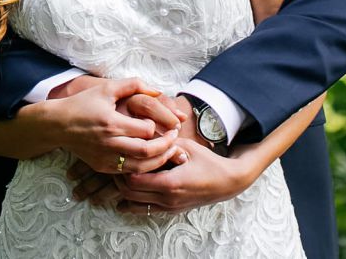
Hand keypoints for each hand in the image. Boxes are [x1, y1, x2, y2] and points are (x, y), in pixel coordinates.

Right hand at [40, 76, 180, 174]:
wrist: (57, 124)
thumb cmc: (83, 104)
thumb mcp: (106, 88)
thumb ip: (133, 85)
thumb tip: (158, 90)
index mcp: (111, 123)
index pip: (146, 130)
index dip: (158, 128)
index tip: (165, 124)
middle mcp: (109, 143)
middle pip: (147, 152)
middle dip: (166, 147)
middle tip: (175, 139)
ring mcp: (105, 158)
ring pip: (140, 167)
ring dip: (158, 161)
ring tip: (168, 151)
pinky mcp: (102, 167)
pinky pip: (128, 173)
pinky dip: (143, 168)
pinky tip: (150, 160)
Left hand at [113, 137, 253, 213]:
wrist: (227, 183)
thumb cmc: (208, 162)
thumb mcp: (187, 146)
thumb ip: (164, 143)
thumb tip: (144, 135)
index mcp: (170, 183)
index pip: (134, 180)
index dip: (124, 168)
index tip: (124, 154)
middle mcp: (167, 199)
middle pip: (129, 194)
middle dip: (120, 179)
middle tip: (118, 163)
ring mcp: (169, 208)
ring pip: (134, 205)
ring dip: (124, 191)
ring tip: (123, 174)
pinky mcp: (170, 211)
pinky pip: (144, 210)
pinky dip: (133, 201)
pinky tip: (130, 189)